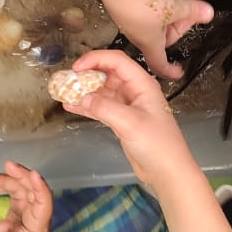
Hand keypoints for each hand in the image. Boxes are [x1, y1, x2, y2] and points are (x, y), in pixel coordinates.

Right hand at [0, 161, 51, 231]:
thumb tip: (1, 225)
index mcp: (40, 223)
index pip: (44, 201)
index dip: (40, 187)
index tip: (33, 174)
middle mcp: (37, 212)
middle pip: (33, 189)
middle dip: (22, 176)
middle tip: (7, 166)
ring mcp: (29, 208)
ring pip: (23, 187)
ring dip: (9, 179)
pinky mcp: (21, 206)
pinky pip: (15, 191)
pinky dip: (5, 185)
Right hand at [62, 50, 196, 186]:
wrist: (167, 171)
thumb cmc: (158, 145)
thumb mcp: (131, 123)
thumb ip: (105, 108)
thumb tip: (82, 97)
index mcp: (142, 84)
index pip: (117, 61)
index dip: (96, 59)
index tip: (76, 67)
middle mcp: (135, 91)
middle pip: (108, 74)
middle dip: (87, 74)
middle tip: (67, 80)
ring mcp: (128, 106)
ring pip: (102, 91)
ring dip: (84, 90)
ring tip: (64, 91)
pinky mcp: (121, 120)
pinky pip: (101, 108)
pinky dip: (87, 106)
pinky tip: (71, 106)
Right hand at [105, 0, 214, 80]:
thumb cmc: (142, 5)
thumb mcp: (177, 9)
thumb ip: (192, 11)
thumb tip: (207, 13)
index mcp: (150, 44)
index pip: (160, 64)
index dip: (170, 71)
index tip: (178, 72)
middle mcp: (137, 35)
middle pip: (161, 38)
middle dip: (176, 28)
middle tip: (188, 15)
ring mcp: (129, 20)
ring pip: (152, 22)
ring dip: (166, 13)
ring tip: (174, 1)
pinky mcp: (123, 5)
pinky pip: (143, 9)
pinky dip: (154, 3)